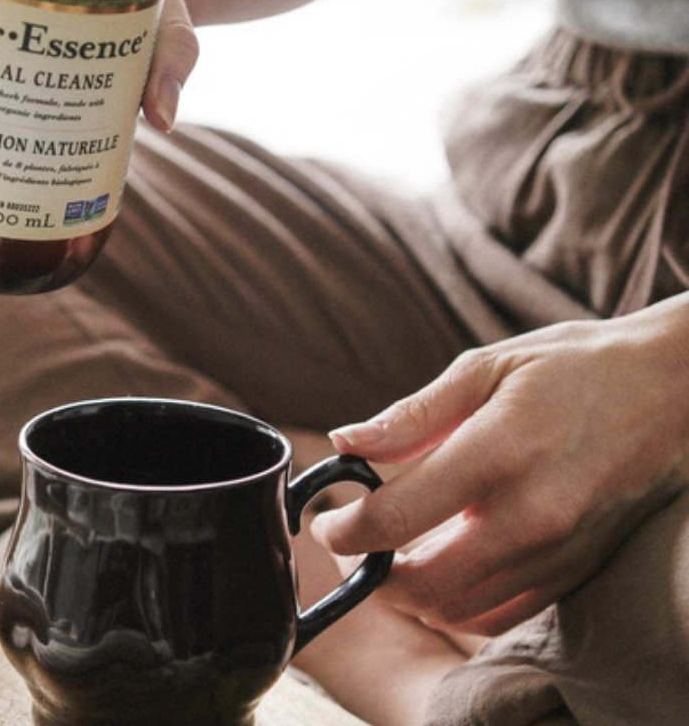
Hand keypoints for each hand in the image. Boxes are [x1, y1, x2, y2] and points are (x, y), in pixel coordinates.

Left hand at [313, 293, 688, 636]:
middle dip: (371, 573)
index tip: (326, 522)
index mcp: (496, 451)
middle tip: (354, 542)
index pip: (395, 519)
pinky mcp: (577, 571)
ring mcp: (558, 552)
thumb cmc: (571, 367)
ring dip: (410, 591)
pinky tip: (444, 564)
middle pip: (421, 585)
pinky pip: (502, 613)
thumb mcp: (485, 366)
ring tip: (393, 550)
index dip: (344, 530)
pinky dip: (458, 602)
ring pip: (458, 608)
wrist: (672, 392)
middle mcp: (529, 515)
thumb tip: (346, 441)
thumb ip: (412, 414)